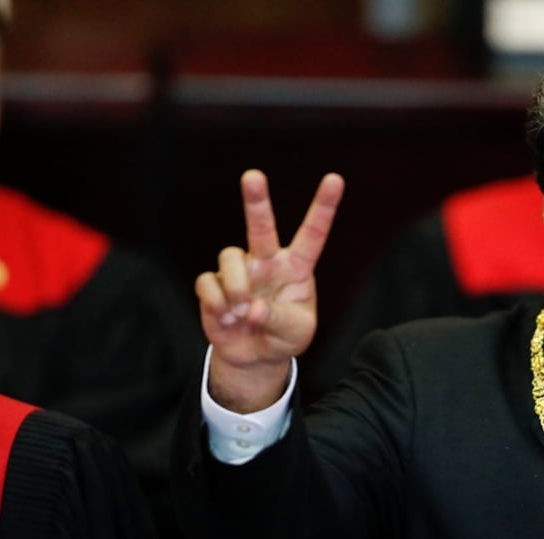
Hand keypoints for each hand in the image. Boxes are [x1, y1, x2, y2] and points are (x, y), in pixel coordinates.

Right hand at [196, 169, 344, 411]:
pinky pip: (209, 283)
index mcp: (296, 267)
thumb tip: (253, 309)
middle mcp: (267, 262)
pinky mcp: (214, 285)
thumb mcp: (296, 333)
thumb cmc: (284, 338)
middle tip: (253, 175)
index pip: (312, 234)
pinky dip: (217, 304)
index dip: (323, 208)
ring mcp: (239, 271)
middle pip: (261, 226)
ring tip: (242, 312)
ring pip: (230, 257)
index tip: (334, 179)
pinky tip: (227, 319)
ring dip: (236, 287)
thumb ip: (280, 319)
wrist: (254, 357)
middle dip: (257, 201)